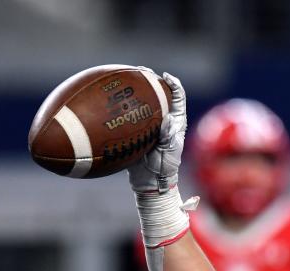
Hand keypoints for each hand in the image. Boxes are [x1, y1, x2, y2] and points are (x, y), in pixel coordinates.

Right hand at [127, 71, 186, 193]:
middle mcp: (163, 118)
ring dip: (136, 88)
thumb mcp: (169, 153)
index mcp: (176, 121)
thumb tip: (168, 120)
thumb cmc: (165, 167)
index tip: (165, 77)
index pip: (177, 96)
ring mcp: (149, 123)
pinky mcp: (136, 130)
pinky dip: (122, 105)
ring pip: (143, 101)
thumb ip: (169, 137)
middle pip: (159, 93)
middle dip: (151, 79)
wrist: (150, 181)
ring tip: (126, 77)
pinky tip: (112, 98)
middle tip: (141, 71)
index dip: (173, 84)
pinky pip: (129, 114)